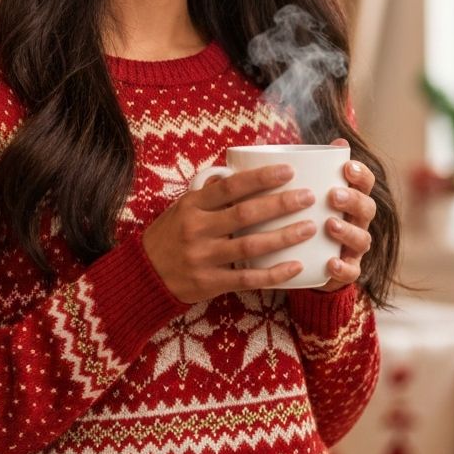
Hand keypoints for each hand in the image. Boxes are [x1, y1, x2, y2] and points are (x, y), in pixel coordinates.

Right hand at [141, 164, 319, 303]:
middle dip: (280, 204)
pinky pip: (248, 279)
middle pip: (245, 214)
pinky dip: (273, 274)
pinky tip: (295, 266)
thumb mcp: (181, 208)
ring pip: (251, 246)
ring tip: (309, 227)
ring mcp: (204, 258)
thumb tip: (237, 169)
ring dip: (284, 236)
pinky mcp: (210, 283)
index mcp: (192, 206)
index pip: (230, 187)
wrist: (144, 275)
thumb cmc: (169, 235)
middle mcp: (197, 230)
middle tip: (308, 197)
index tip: (288, 171)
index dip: (260, 178)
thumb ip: (209, 193)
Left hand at [311, 138, 374, 292]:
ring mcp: (355, 247)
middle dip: (353, 200)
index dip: (360, 174)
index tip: (347, 167)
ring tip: (330, 224)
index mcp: (352, 198)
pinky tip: (331, 262)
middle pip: (367, 208)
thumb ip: (316, 168)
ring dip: (348, 231)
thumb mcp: (308, 191)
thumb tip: (333, 140)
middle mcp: (358, 221)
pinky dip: (343, 267)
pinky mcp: (346, 270)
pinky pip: (352, 271)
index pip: (365, 182)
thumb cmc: (309, 215)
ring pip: (362, 238)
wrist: (306, 259)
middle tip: (333, 195)